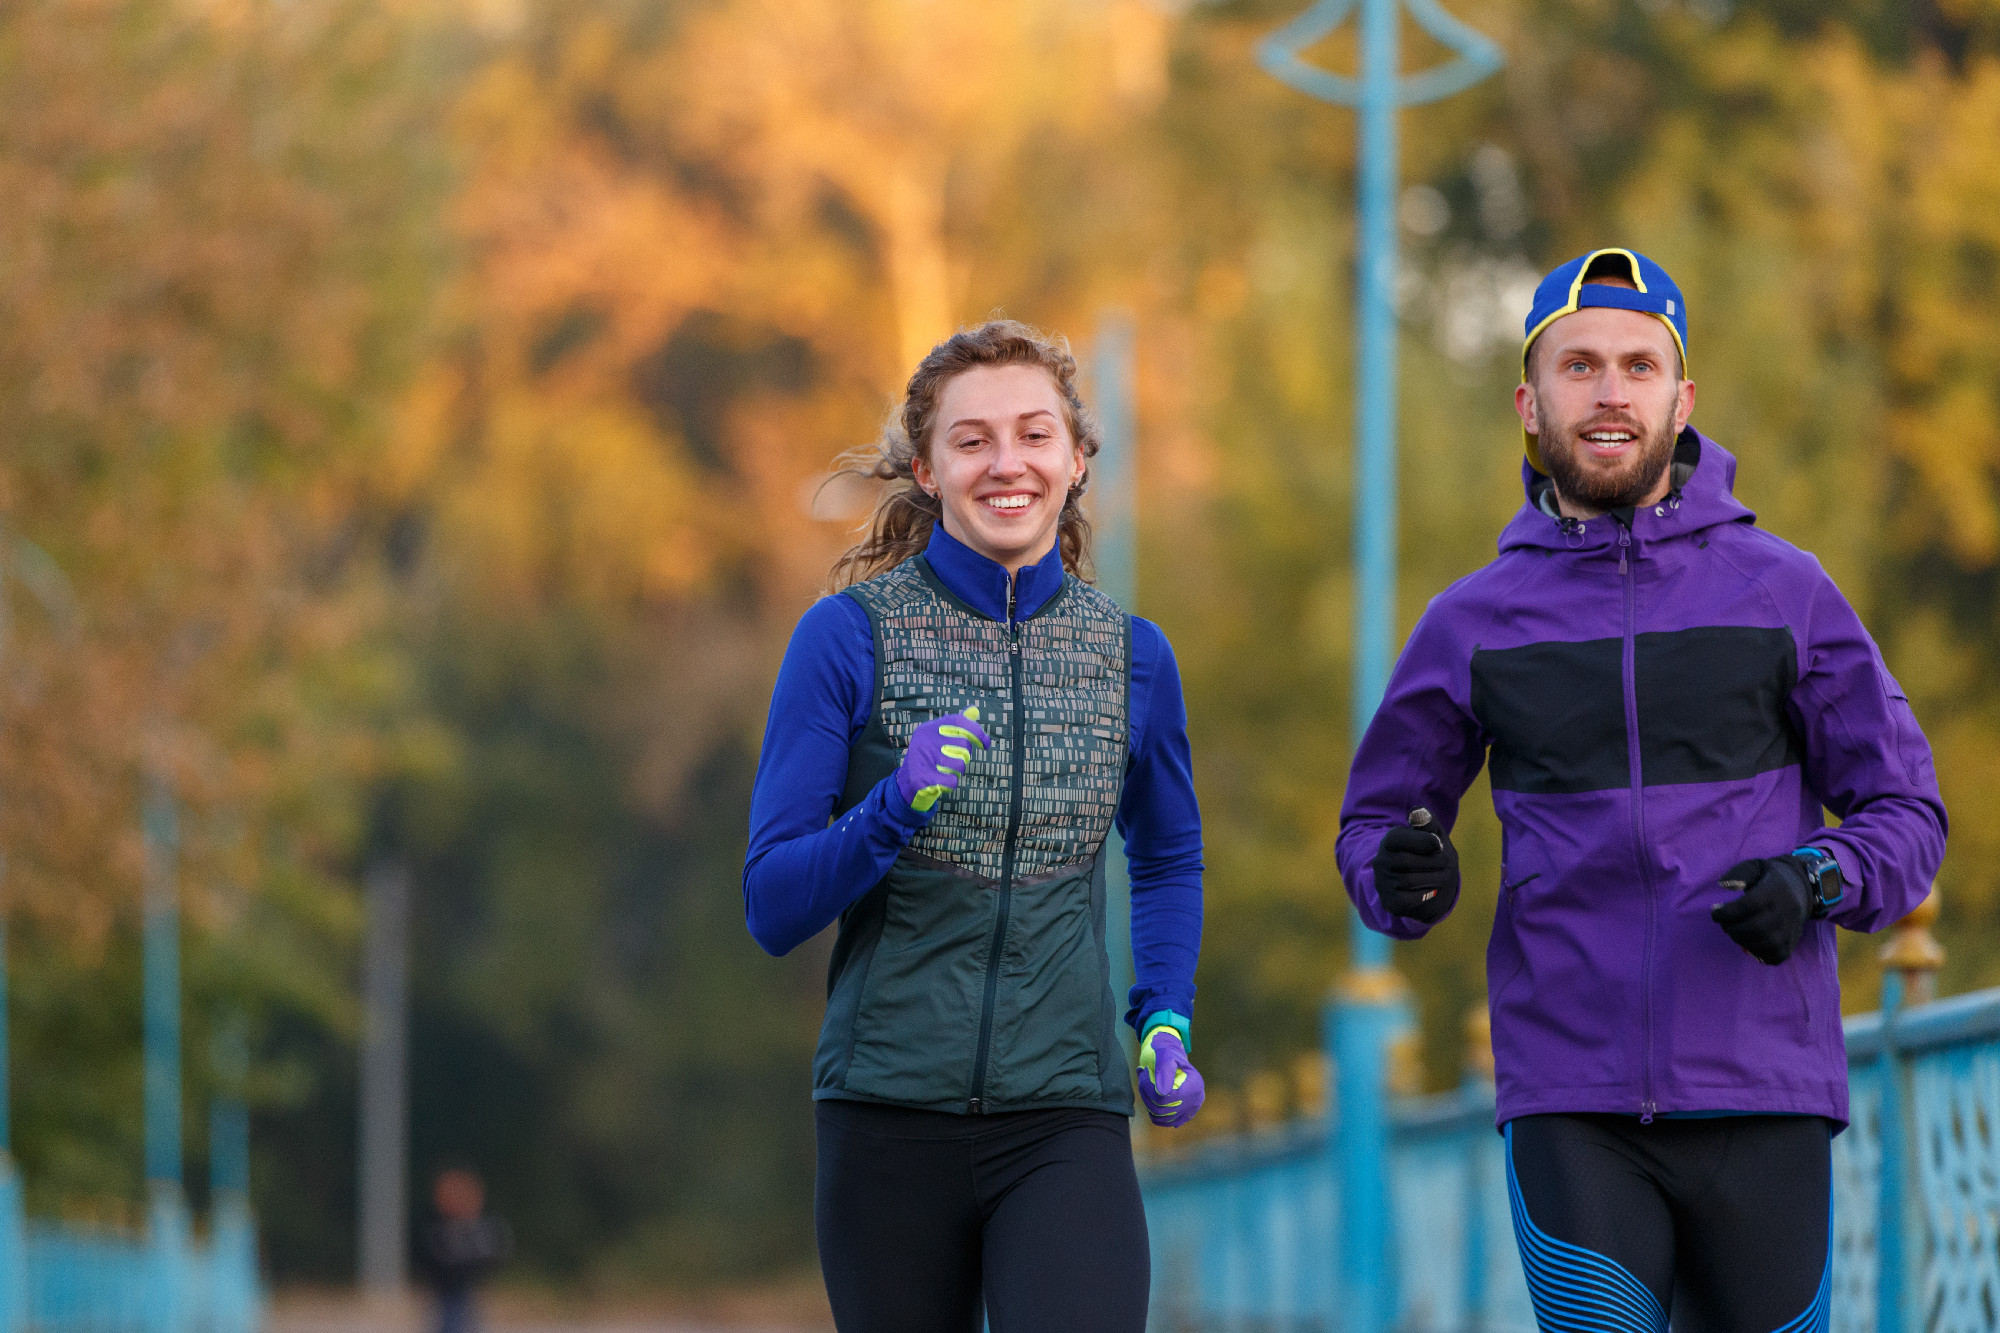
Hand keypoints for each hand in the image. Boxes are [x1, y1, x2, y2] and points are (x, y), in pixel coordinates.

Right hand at [893, 707, 990, 811]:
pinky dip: (951, 783)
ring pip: (960, 765)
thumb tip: (974, 710)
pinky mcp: (923, 778)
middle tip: (952, 761)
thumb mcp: (940, 738)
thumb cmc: (930, 758)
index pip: (959, 722)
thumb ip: (957, 725)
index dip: (977, 732)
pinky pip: (952, 781)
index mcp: (929, 728)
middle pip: (963, 746)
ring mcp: (922, 759)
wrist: (907, 782)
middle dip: (963, 757)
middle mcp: (924, 740)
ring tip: (944, 771)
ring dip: (957, 772)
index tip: (986, 745)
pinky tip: (941, 782)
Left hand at [1137, 1025, 1203, 1128]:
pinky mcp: (1180, 1116)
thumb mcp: (1164, 1055)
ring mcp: (1189, 1110)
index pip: (1165, 1099)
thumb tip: (1162, 1093)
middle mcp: (1195, 1100)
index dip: (1149, 1087)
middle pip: (1161, 1109)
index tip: (1145, 1072)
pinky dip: (1151, 1109)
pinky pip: (1161, 1121)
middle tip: (1143, 1076)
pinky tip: (1151, 1093)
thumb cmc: (1165, 1051)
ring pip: (1159, 1117)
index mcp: (1195, 1085)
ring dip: (1147, 1100)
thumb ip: (1164, 1071)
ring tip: (1146, 1083)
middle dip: (1146, 1093)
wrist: (1167, 1054)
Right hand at [1372, 808, 1458, 922]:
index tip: (1438, 843)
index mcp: (1389, 841)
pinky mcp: (1391, 902)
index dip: (1422, 841)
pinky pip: (1411, 899)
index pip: (1397, 838)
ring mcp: (1383, 883)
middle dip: (1434, 861)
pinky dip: (1427, 894)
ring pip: (1410, 881)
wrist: (1424, 882)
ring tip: (1443, 875)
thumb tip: (1417, 813)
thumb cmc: (1430, 853)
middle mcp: (1381, 861)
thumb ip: (1427, 821)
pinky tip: (1432, 889)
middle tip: (1447, 862)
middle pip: (1407, 861)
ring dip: (1435, 878)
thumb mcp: (1432, 834)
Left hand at [1712, 856, 1812, 964]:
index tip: (1715, 912)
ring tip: (1734, 930)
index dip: (1727, 912)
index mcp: (1775, 891)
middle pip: (1755, 927)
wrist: (1801, 889)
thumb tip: (1723, 885)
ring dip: (1741, 940)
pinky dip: (1757, 952)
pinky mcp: (1792, 944)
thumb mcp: (1755, 866)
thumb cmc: (1769, 878)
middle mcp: (1786, 911)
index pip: (1749, 905)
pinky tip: (1748, 941)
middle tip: (1724, 924)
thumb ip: (1738, 873)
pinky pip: (1774, 956)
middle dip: (1732, 928)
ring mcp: (1791, 930)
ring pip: (1764, 943)